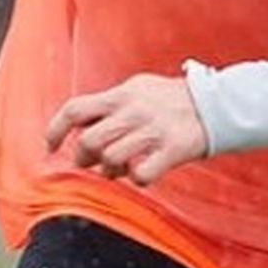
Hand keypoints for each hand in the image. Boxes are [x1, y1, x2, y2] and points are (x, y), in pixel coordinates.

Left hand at [46, 73, 208, 186]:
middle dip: (83, 158)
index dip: (55, 130)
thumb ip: (110, 103)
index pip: (75, 109)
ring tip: (118, 170)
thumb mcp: (139, 88)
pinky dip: (136, 179)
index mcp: (122, 95)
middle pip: (89, 141)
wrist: (217, 106)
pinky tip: (141, 173)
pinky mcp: (172, 150)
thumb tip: (80, 122)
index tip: (50, 146)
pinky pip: (141, 175)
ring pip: (111, 160)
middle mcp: (134, 111)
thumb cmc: (173, 100)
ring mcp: (153, 131)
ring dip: (109, 171)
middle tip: (89, 162)